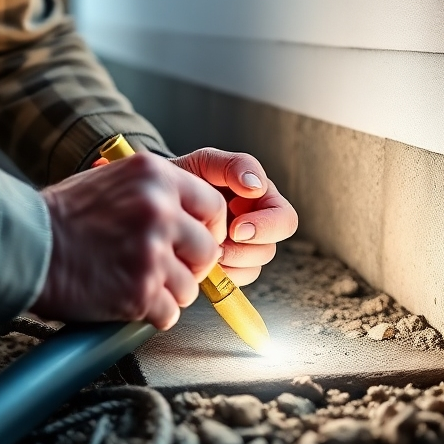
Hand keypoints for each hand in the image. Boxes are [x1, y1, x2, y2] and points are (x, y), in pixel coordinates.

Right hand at [33, 153, 225, 329]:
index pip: (213, 205)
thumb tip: (187, 217)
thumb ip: (152, 192)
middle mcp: (159, 209)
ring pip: (189, 287)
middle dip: (191, 266)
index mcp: (155, 175)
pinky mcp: (139, 290)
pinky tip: (127, 301)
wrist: (26, 245)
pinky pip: (168, 314)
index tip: (198, 242)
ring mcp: (151, 251)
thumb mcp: (112, 180)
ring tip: (136, 285)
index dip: (208, 229)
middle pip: (206, 250)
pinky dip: (151, 314)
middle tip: (167, 270)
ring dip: (168, 293)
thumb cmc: (61, 216)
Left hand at [170, 148, 297, 285]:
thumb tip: (256, 187)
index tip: (235, 228)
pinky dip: (218, 275)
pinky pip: (233, 281)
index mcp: (261, 198)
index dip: (266, 227)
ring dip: (228, 263)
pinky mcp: (226, 268)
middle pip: (270, 249)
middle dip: (245, 250)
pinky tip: (202, 261)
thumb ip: (233, 165)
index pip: (284, 218)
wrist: (159, 198)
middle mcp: (256, 225)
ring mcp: (241, 249)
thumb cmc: (186, 176)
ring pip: (252, 267)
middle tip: (219, 246)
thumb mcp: (205, 162)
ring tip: (204, 249)